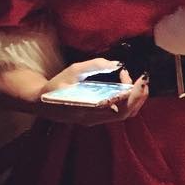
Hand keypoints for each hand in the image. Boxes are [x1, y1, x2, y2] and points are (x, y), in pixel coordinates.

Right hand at [34, 59, 148, 125]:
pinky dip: (128, 100)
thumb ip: (94, 66)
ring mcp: (95, 120)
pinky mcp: (97, 118)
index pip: (116, 108)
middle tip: (144, 79)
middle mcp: (92, 118)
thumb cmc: (56, 86)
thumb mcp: (72, 71)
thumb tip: (116, 64)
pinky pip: (119, 112)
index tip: (138, 79)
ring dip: (135, 98)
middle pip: (125, 114)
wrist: (40, 103)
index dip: (131, 95)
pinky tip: (127, 86)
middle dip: (139, 96)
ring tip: (138, 81)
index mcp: (85, 109)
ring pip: (124, 114)